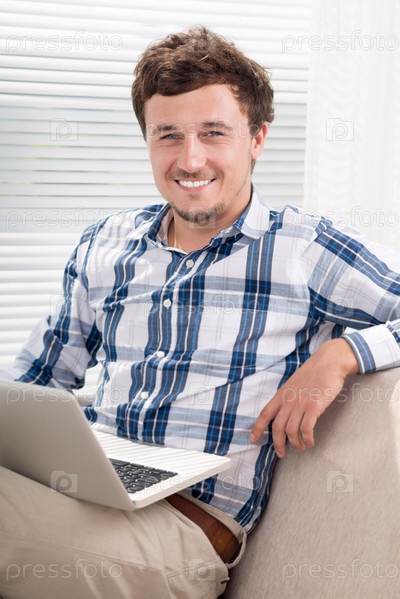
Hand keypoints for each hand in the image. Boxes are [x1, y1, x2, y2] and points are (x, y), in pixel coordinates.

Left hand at [249, 339, 358, 457]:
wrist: (328, 362)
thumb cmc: (314, 372)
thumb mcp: (294, 383)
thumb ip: (288, 396)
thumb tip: (285, 410)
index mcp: (282, 394)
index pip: (265, 413)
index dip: (257, 428)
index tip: (252, 439)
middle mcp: (288, 400)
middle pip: (277, 427)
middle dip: (278, 444)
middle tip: (282, 454)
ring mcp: (300, 404)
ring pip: (291, 431)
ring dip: (295, 443)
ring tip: (301, 448)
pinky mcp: (314, 407)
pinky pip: (306, 429)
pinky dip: (307, 439)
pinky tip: (310, 442)